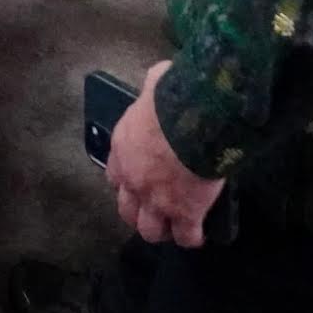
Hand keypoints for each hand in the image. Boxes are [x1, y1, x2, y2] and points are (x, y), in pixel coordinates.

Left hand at [107, 62, 226, 247]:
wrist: (193, 119)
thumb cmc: (173, 98)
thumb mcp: (156, 84)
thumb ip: (153, 86)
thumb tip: (160, 75)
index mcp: (124, 148)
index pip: (115, 175)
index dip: (127, 181)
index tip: (137, 181)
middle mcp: (133, 179)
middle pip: (127, 210)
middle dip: (139, 213)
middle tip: (153, 211)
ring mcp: (157, 200)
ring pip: (150, 230)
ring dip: (161, 230)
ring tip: (173, 228)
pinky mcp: (184, 213)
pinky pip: (186, 236)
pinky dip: (192, 237)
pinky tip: (198, 234)